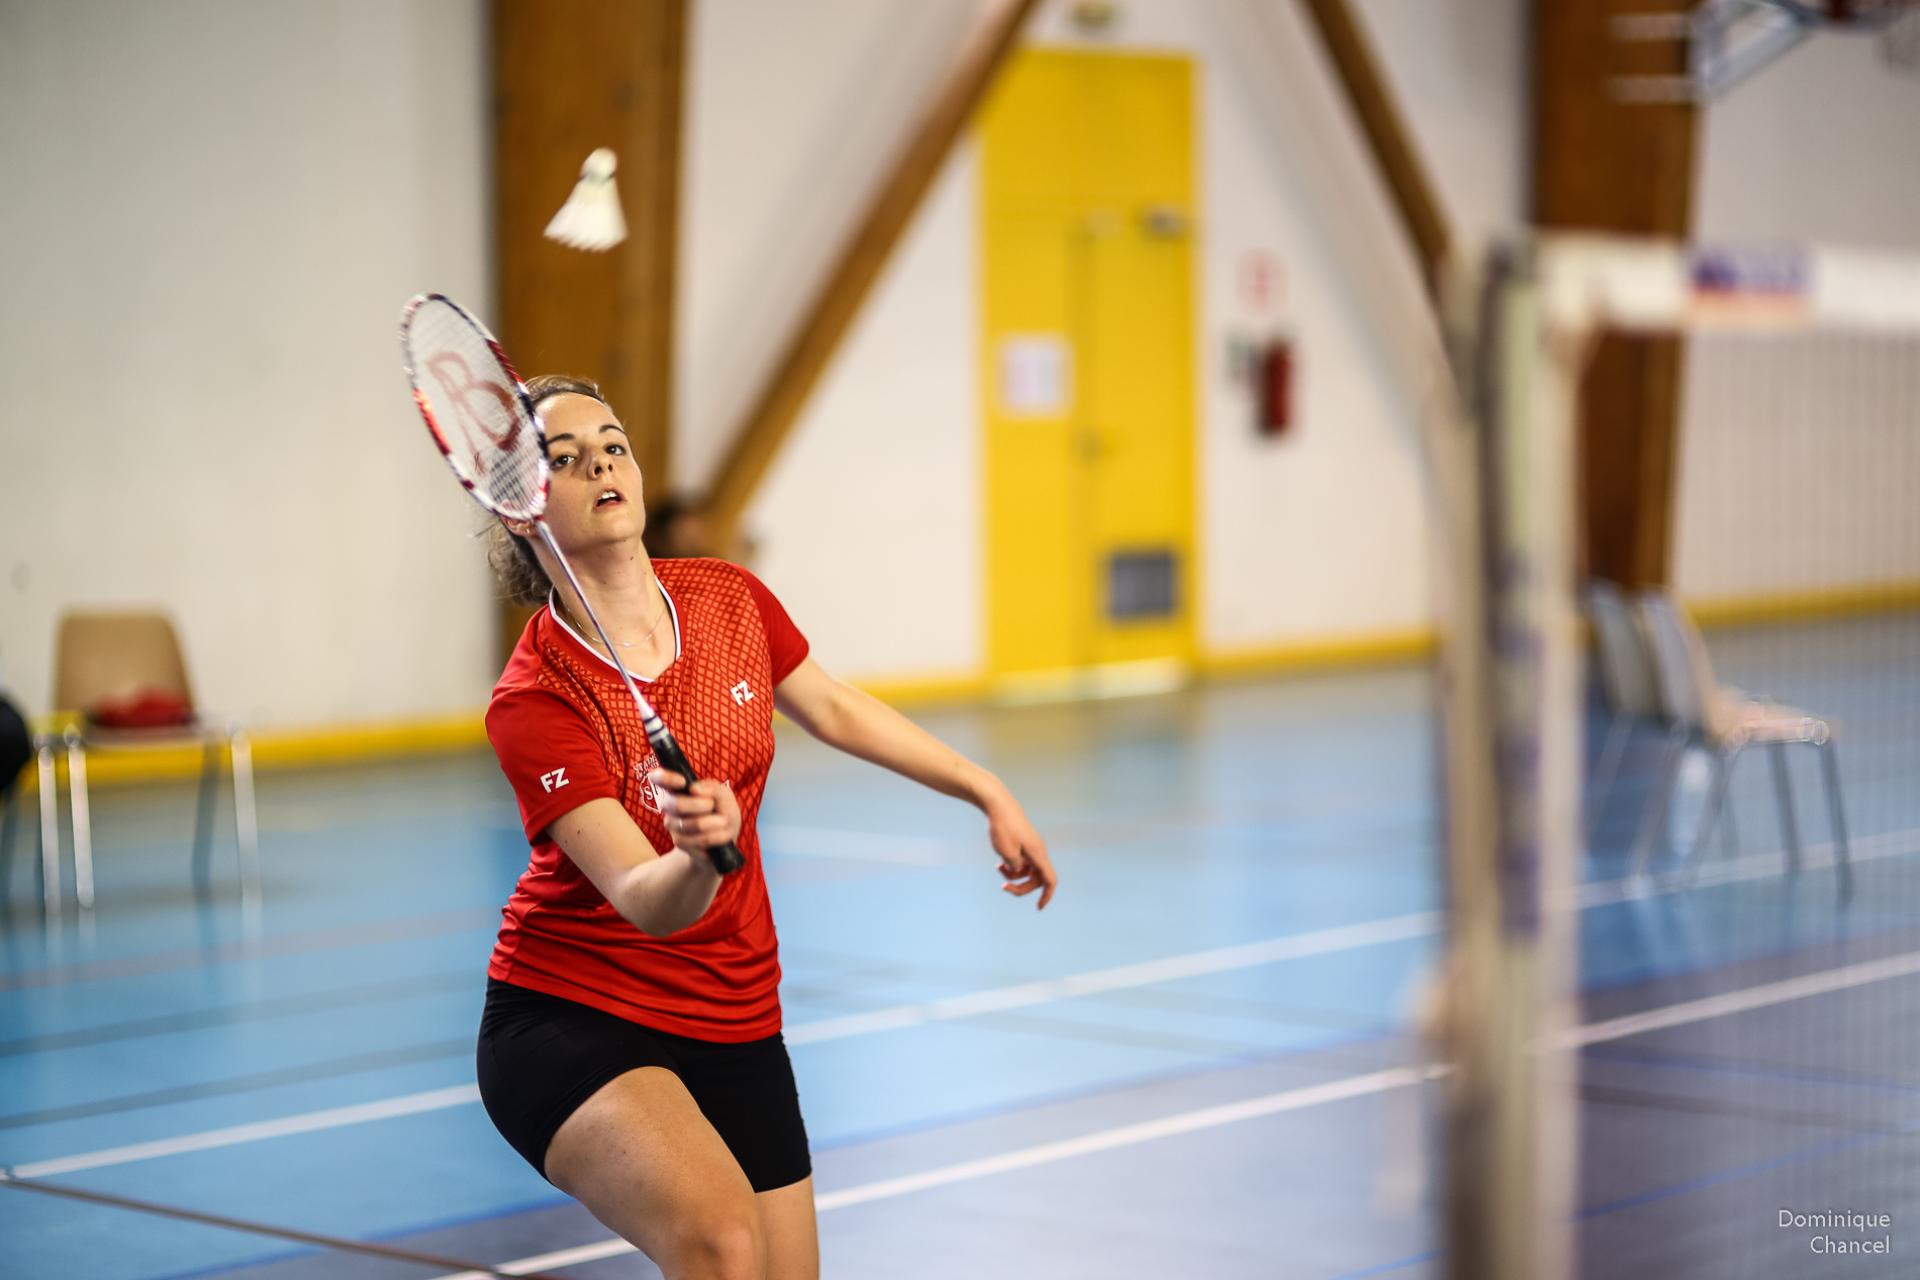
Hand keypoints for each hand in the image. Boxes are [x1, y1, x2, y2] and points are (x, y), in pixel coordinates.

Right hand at [648, 769, 740, 858]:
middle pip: (676, 804)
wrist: (725, 837)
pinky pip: (696, 839)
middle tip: (712, 805)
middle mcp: (670, 804)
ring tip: (724, 821)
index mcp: (679, 788)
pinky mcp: (679, 841)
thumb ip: (713, 789)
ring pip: (688, 824)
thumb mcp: (725, 796)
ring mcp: (673, 824)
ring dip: (712, 822)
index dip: (665, 778)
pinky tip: (722, 834)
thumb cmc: (722, 810)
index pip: (659, 778)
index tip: (682, 782)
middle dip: (698, 805)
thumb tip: (694, 789)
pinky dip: (714, 836)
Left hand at [985, 792, 1056, 909]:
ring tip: (998, 867)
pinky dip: (1011, 865)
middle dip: (1020, 887)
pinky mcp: (1024, 844)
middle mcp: (1038, 852)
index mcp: (1038, 854)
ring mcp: (1031, 847)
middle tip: (1003, 888)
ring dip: (1013, 875)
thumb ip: (1015, 867)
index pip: (1049, 880)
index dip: (1046, 896)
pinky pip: (1021, 862)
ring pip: (1026, 871)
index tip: (1039, 907)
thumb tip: (1018, 871)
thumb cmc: (1003, 827)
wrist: (999, 805)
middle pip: (1035, 879)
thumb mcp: (1006, 852)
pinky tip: (999, 861)